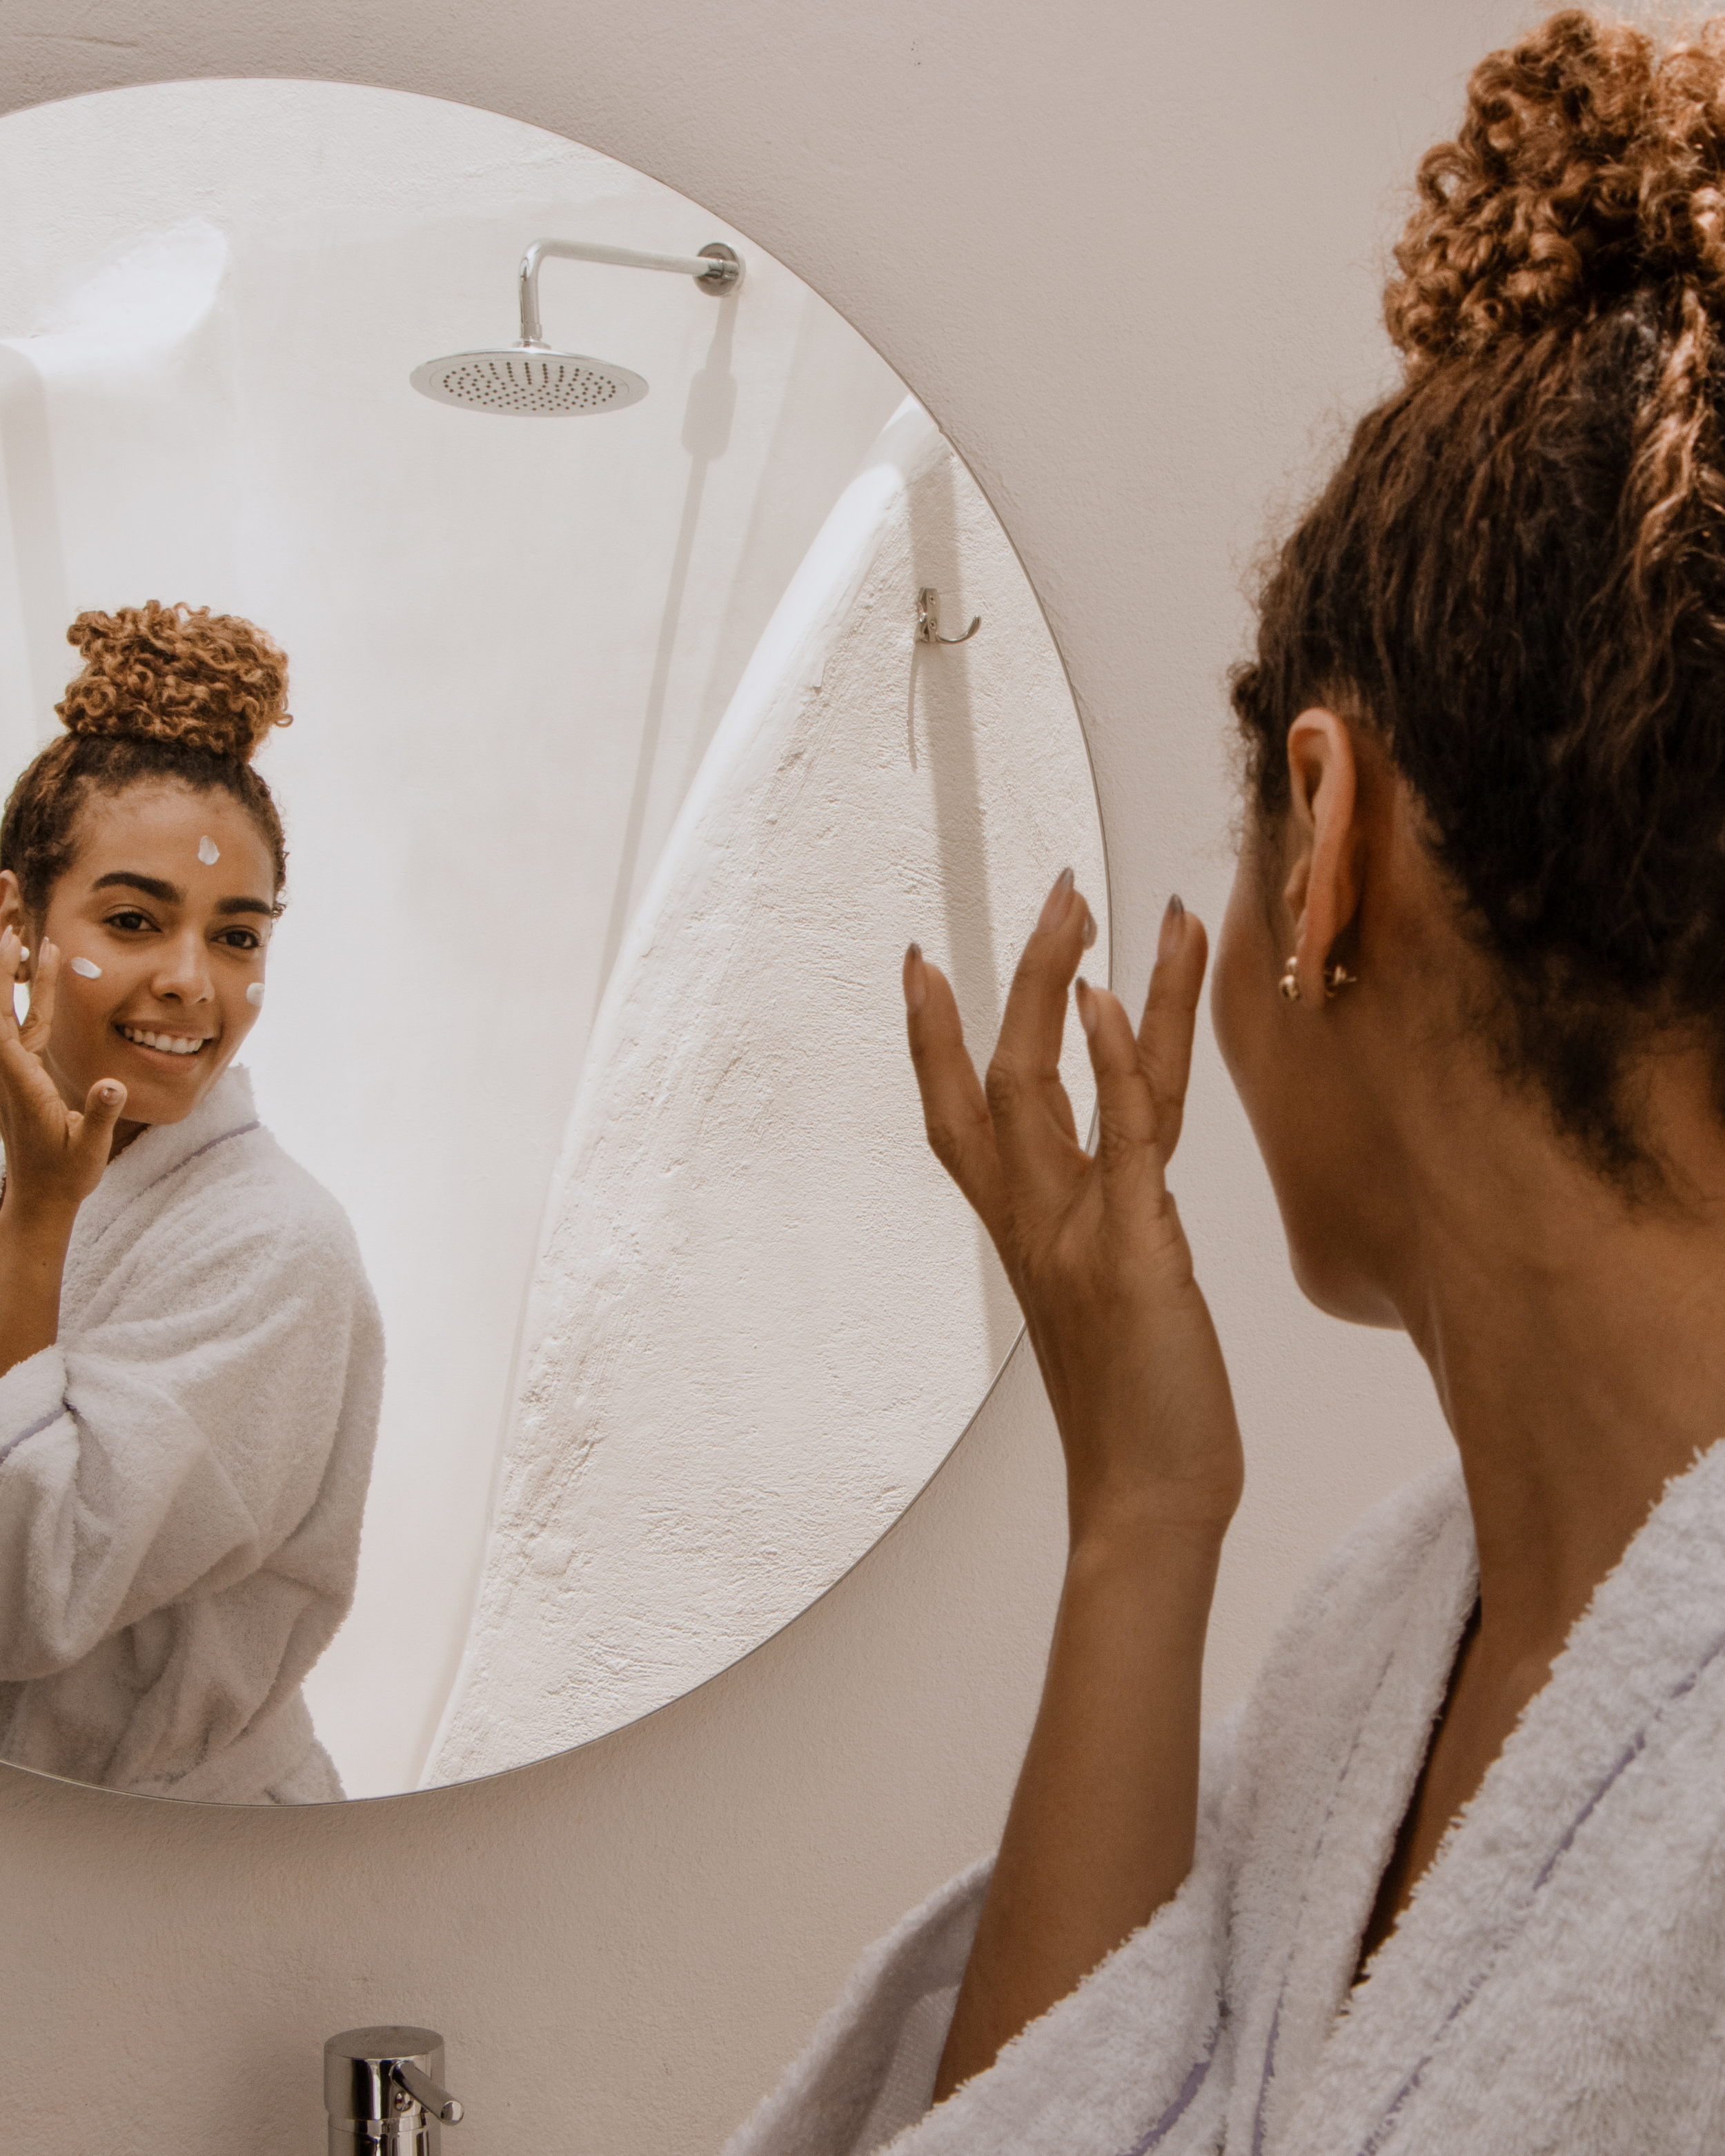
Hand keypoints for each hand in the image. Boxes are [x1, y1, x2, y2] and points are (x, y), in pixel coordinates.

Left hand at [0, 929, 126, 1223]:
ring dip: (9, 960)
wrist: (41, 1195)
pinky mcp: (24, 1064)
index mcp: (17, 1078)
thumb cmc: (65, 1174)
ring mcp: (13, 1062)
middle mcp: (7, 1064)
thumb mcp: (88, 1149)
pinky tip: (40, 957)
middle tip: (5, 903)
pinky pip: (23, 1013)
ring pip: (5, 1001)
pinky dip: (27, 983)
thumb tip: (111, 1085)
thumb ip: (100, 1114)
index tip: (5, 937)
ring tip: (17, 917)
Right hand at [904, 875, 1241, 1546]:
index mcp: (1030, 1236)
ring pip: (1044, 1085)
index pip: (962, 1120)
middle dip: (1018, 978)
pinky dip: (1114, 1061)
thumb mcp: (1119, 1311)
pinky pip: (1120, 1137)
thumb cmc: (1146, 1420)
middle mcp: (1036, 1224)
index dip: (935, 1041)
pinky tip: (1110, 994)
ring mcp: (1076, 1234)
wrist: (1151, 1508)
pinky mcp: (1135, 1251)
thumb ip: (1115, 1243)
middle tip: (1053, 892)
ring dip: (1062, 984)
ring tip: (1085, 904)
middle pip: (996, 1079)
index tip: (922, 966)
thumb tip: (1135, 1210)